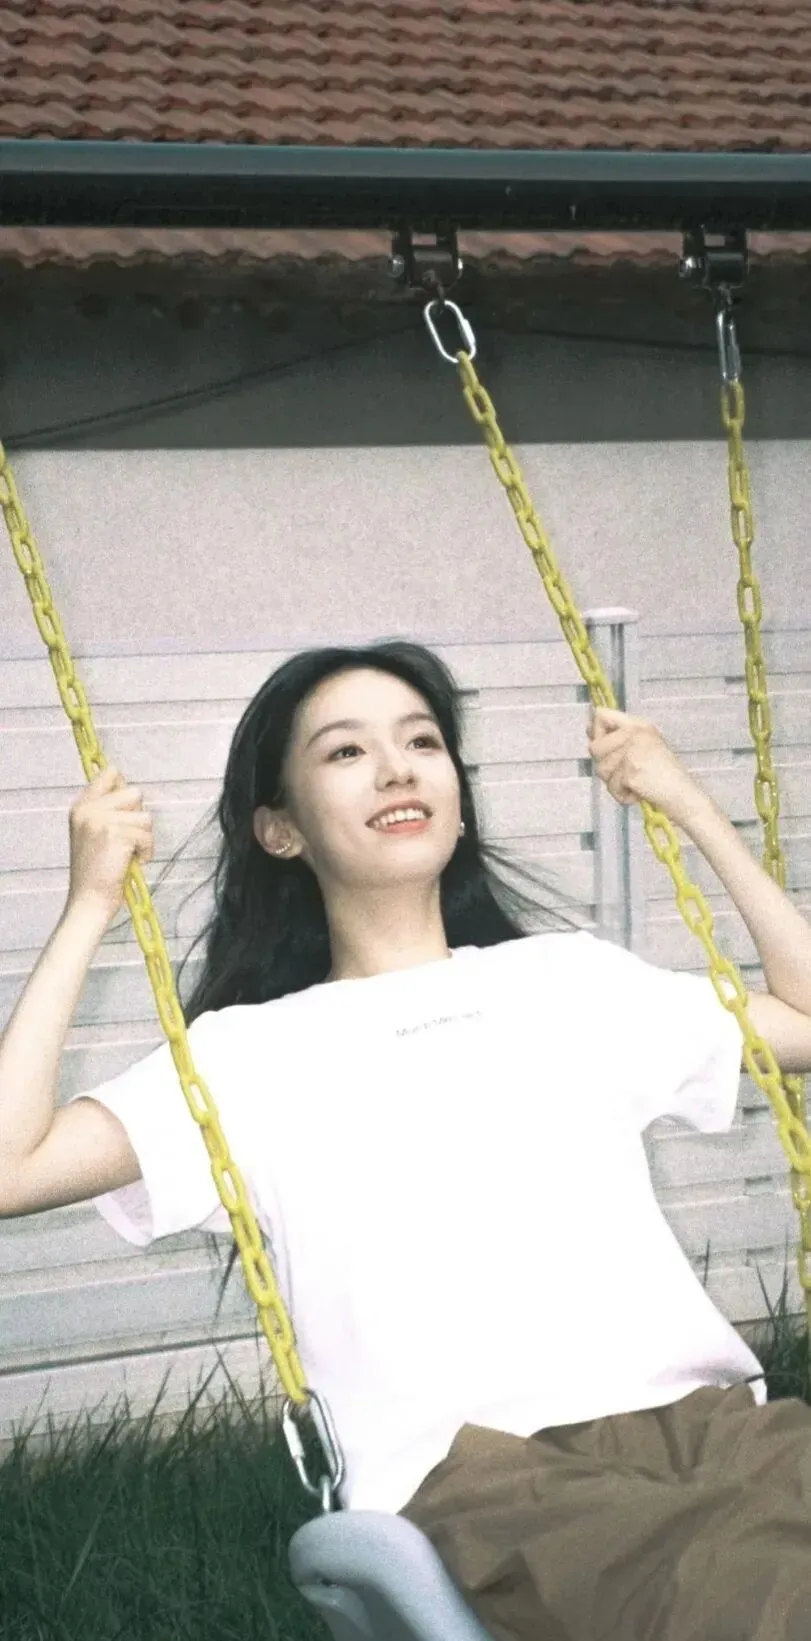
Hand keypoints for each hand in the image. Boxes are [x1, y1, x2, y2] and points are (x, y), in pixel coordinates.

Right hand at [66, 765, 153, 921]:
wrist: (88, 901)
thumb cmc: (95, 873)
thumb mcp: (91, 834)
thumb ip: (106, 811)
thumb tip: (133, 791)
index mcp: (80, 807)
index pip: (110, 773)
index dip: (124, 786)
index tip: (127, 805)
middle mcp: (88, 810)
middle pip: (135, 793)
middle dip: (138, 817)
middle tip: (126, 840)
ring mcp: (101, 821)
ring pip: (145, 817)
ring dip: (144, 838)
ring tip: (128, 854)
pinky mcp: (116, 835)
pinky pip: (148, 835)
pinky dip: (146, 851)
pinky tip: (131, 863)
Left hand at [587, 707, 705, 826]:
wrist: (684, 794)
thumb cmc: (665, 775)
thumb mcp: (644, 746)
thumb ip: (619, 737)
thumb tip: (589, 728)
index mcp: (639, 725)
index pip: (601, 715)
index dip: (596, 733)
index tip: (605, 747)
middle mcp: (635, 734)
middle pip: (594, 747)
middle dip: (605, 766)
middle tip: (626, 773)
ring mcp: (632, 751)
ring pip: (601, 770)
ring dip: (615, 783)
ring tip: (636, 782)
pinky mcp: (630, 771)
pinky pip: (612, 787)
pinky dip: (623, 796)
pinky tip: (640, 792)